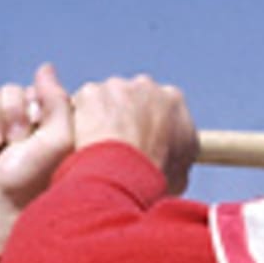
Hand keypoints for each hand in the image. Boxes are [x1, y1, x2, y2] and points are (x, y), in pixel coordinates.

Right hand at [0, 63, 73, 262]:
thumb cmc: (31, 182)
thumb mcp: (58, 141)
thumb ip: (58, 102)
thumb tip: (45, 68)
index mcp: (40, 132)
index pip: (33, 95)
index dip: (30, 107)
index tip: (31, 135)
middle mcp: (13, 130)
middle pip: (9, 91)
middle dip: (10, 113)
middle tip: (11, 144)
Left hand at [71, 74, 198, 194]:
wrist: (126, 176)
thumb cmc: (156, 177)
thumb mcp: (180, 171)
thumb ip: (178, 156)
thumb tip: (173, 165)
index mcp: (174, 101)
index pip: (164, 106)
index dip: (154, 123)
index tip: (147, 137)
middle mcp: (148, 86)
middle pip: (135, 96)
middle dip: (128, 113)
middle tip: (122, 142)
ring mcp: (117, 86)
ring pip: (108, 98)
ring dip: (105, 116)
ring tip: (101, 146)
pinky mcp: (91, 92)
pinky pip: (85, 104)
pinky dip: (83, 120)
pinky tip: (85, 141)